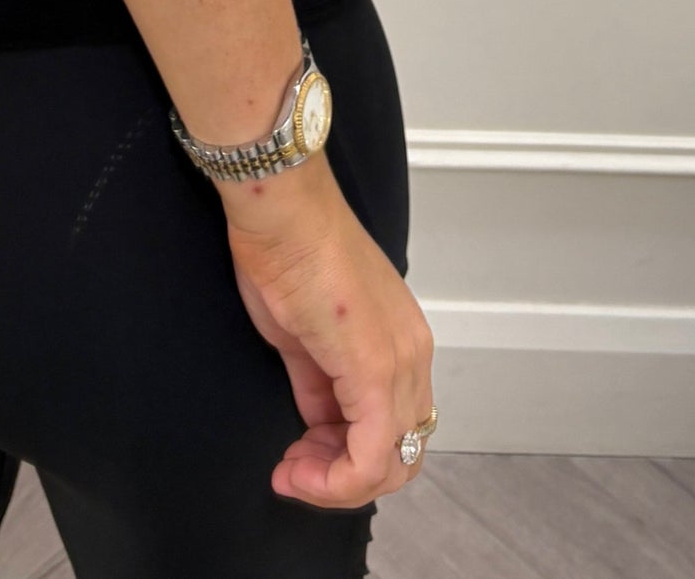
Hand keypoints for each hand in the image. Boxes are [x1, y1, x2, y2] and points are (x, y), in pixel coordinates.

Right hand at [218, 159, 437, 510]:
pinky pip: (371, 455)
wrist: (281, 211)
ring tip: (292, 472)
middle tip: (296, 471)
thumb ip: (319, 382)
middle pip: (399, 455)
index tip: (299, 458)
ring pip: (391, 464)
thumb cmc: (287, 252)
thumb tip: (318, 421)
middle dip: (345, 478)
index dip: (346, 458)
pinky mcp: (376, 371)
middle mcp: (413, 356)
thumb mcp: (304, 334)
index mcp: (402, 341)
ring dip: (336, 483)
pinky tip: (298, 472)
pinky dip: (335, 481)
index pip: (393, 428)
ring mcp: (400, 364)